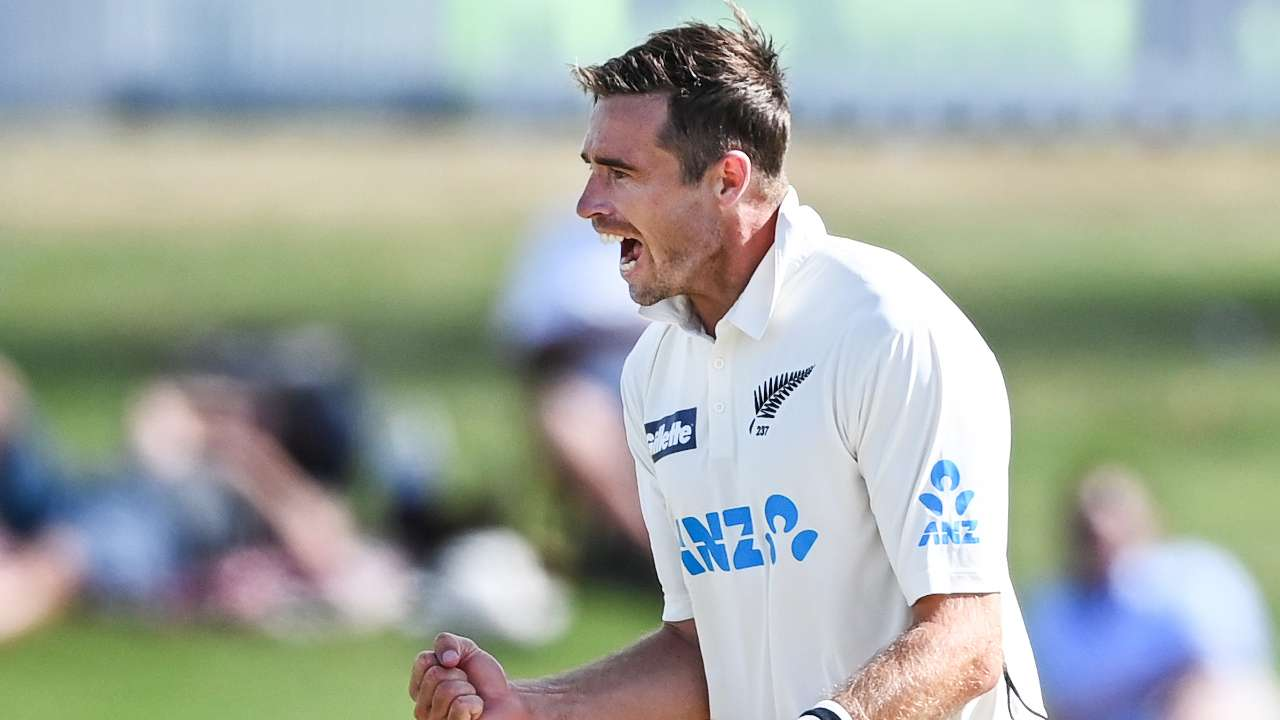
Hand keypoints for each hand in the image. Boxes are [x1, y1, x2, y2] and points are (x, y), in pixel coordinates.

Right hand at [410, 632, 531, 719]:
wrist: (505, 699)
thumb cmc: (482, 678)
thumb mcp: (464, 649)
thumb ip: (446, 642)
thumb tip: (447, 660)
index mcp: (419, 688)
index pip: (424, 660)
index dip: (448, 658)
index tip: (458, 668)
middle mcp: (422, 708)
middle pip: (435, 675)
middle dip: (459, 675)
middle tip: (468, 686)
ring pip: (446, 691)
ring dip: (468, 690)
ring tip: (472, 698)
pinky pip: (460, 706)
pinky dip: (474, 704)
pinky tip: (476, 711)